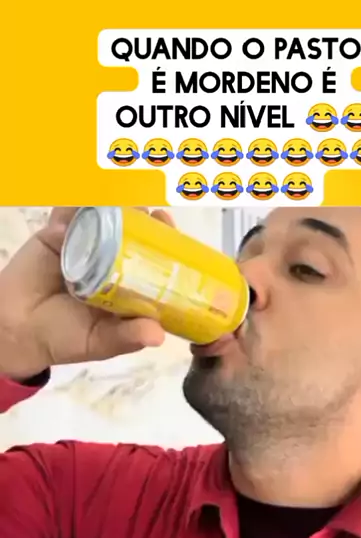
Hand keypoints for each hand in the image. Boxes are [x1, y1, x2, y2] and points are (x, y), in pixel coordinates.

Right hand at [0, 207, 171, 380]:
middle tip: (147, 205)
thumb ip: (126, 338)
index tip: (167, 224)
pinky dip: (74, 206)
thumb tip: (157, 335)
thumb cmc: (64, 338)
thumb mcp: (100, 342)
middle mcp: (108, 260)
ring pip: (101, 218)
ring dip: (112, 202)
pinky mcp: (55, 236)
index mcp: (125, 284)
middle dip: (141, 214)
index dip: (162, 239)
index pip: (149, 256)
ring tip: (122, 194)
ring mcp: (83, 246)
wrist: (16, 331)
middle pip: (130, 230)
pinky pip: (65, 215)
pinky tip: (83, 200)